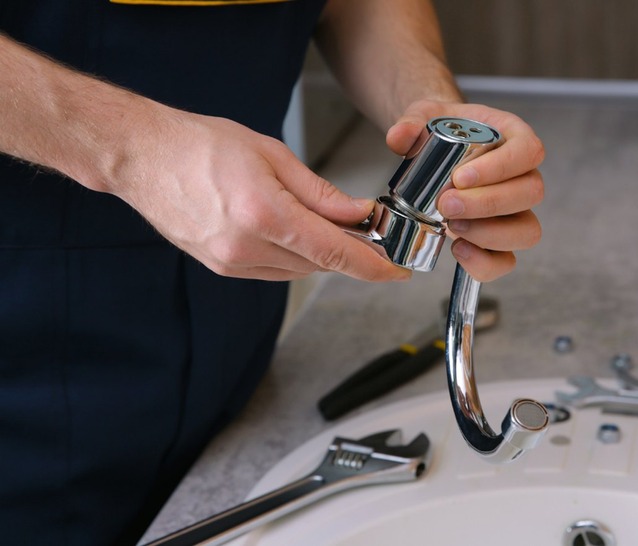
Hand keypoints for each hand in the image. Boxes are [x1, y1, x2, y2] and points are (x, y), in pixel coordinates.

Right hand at [113, 110, 410, 281]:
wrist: (144, 157)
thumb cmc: (202, 145)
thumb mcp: (272, 155)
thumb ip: (320, 192)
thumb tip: (358, 213)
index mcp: (263, 215)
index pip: (333, 252)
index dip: (372, 264)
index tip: (396, 270)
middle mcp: (246, 247)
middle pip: (319, 263)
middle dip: (349, 251)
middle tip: (368, 231)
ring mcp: (230, 262)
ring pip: (298, 270)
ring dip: (320, 254)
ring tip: (329, 226)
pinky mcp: (221, 267)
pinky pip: (273, 270)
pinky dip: (294, 256)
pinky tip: (295, 233)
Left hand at [386, 100, 544, 281]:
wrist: (438, 151)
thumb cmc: (444, 132)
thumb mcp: (425, 116)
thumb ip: (412, 122)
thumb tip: (398, 138)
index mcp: (515, 138)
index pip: (528, 151)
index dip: (500, 168)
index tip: (460, 177)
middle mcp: (524, 176)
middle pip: (530, 193)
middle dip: (487, 204)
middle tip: (446, 204)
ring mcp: (517, 211)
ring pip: (526, 230)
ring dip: (488, 234)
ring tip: (451, 225)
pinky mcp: (501, 240)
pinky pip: (507, 260)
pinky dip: (484, 262)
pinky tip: (457, 249)